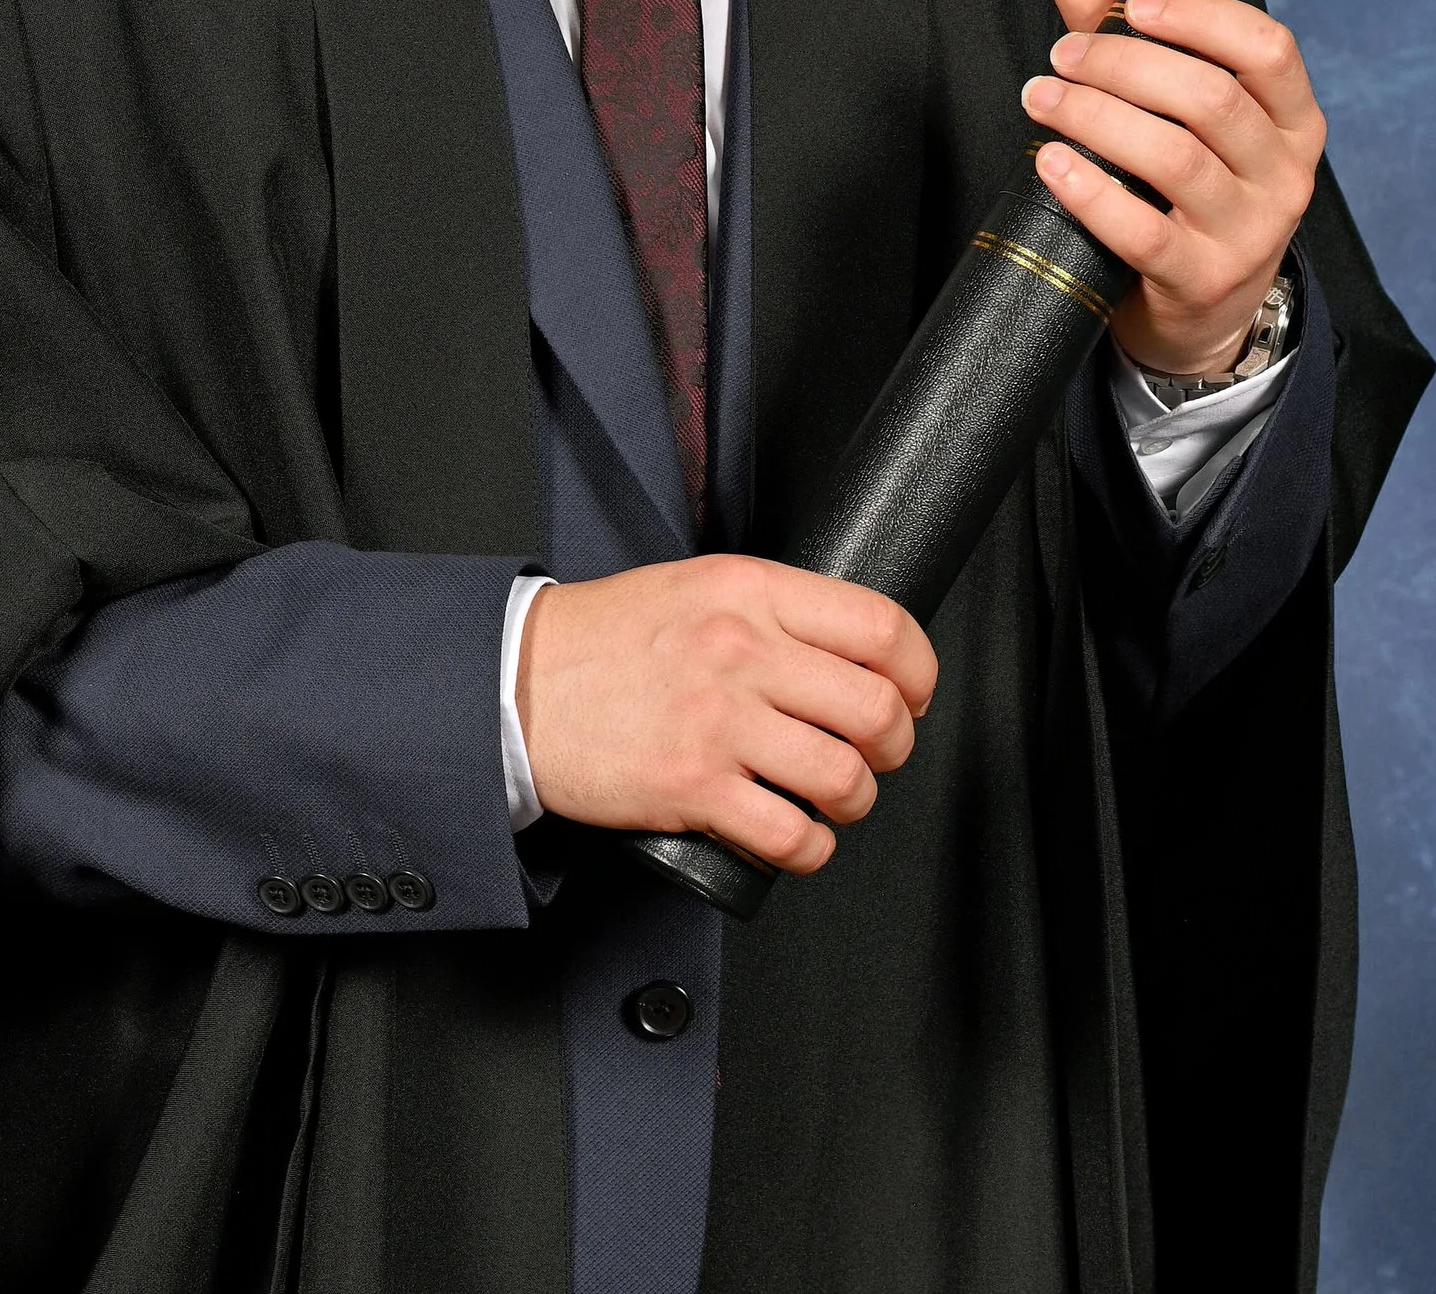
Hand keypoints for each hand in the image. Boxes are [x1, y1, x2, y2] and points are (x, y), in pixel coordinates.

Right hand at [511, 555, 936, 874]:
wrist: (518, 684)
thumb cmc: (605, 639)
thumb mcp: (697, 586)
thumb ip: (771, 608)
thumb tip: (850, 649)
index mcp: (749, 591)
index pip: (880, 627)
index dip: (917, 670)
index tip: (912, 692)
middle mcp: (742, 651)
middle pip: (877, 708)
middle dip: (894, 745)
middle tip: (875, 753)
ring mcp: (718, 721)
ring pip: (844, 777)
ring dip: (853, 800)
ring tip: (831, 797)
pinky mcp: (692, 788)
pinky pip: (790, 835)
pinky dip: (809, 849)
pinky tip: (794, 836)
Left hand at [1021, 0, 1325, 378]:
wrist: (1203, 310)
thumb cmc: (1185, 189)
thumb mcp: (1174, 111)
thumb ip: (1126, 33)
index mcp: (1291, 118)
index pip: (1268, 47)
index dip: (1200, 18)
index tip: (1131, 6)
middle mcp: (1285, 174)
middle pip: (1209, 98)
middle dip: (1123, 65)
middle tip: (1062, 57)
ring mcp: (1251, 233)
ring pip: (1174, 159)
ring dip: (1094, 117)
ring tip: (1040, 99)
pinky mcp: (1204, 281)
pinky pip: (1144, 231)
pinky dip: (1090, 190)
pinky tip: (1050, 162)